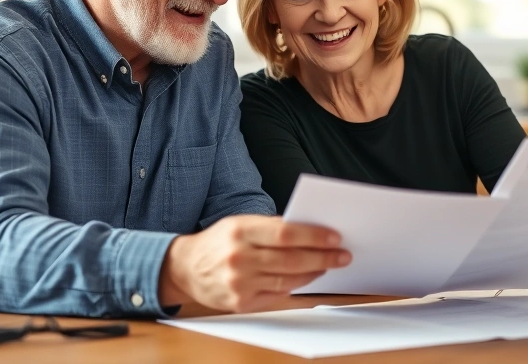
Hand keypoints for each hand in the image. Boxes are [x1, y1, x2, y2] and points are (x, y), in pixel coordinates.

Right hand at [158, 215, 350, 312]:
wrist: (185, 268)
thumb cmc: (218, 242)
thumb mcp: (239, 224)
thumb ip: (270, 227)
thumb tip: (309, 232)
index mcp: (240, 231)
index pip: (286, 234)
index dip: (314, 236)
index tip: (335, 237)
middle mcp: (240, 257)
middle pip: (292, 259)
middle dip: (323, 257)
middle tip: (342, 255)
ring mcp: (240, 283)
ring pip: (288, 279)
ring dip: (314, 272)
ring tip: (328, 264)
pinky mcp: (241, 303)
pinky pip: (278, 294)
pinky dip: (297, 285)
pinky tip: (307, 277)